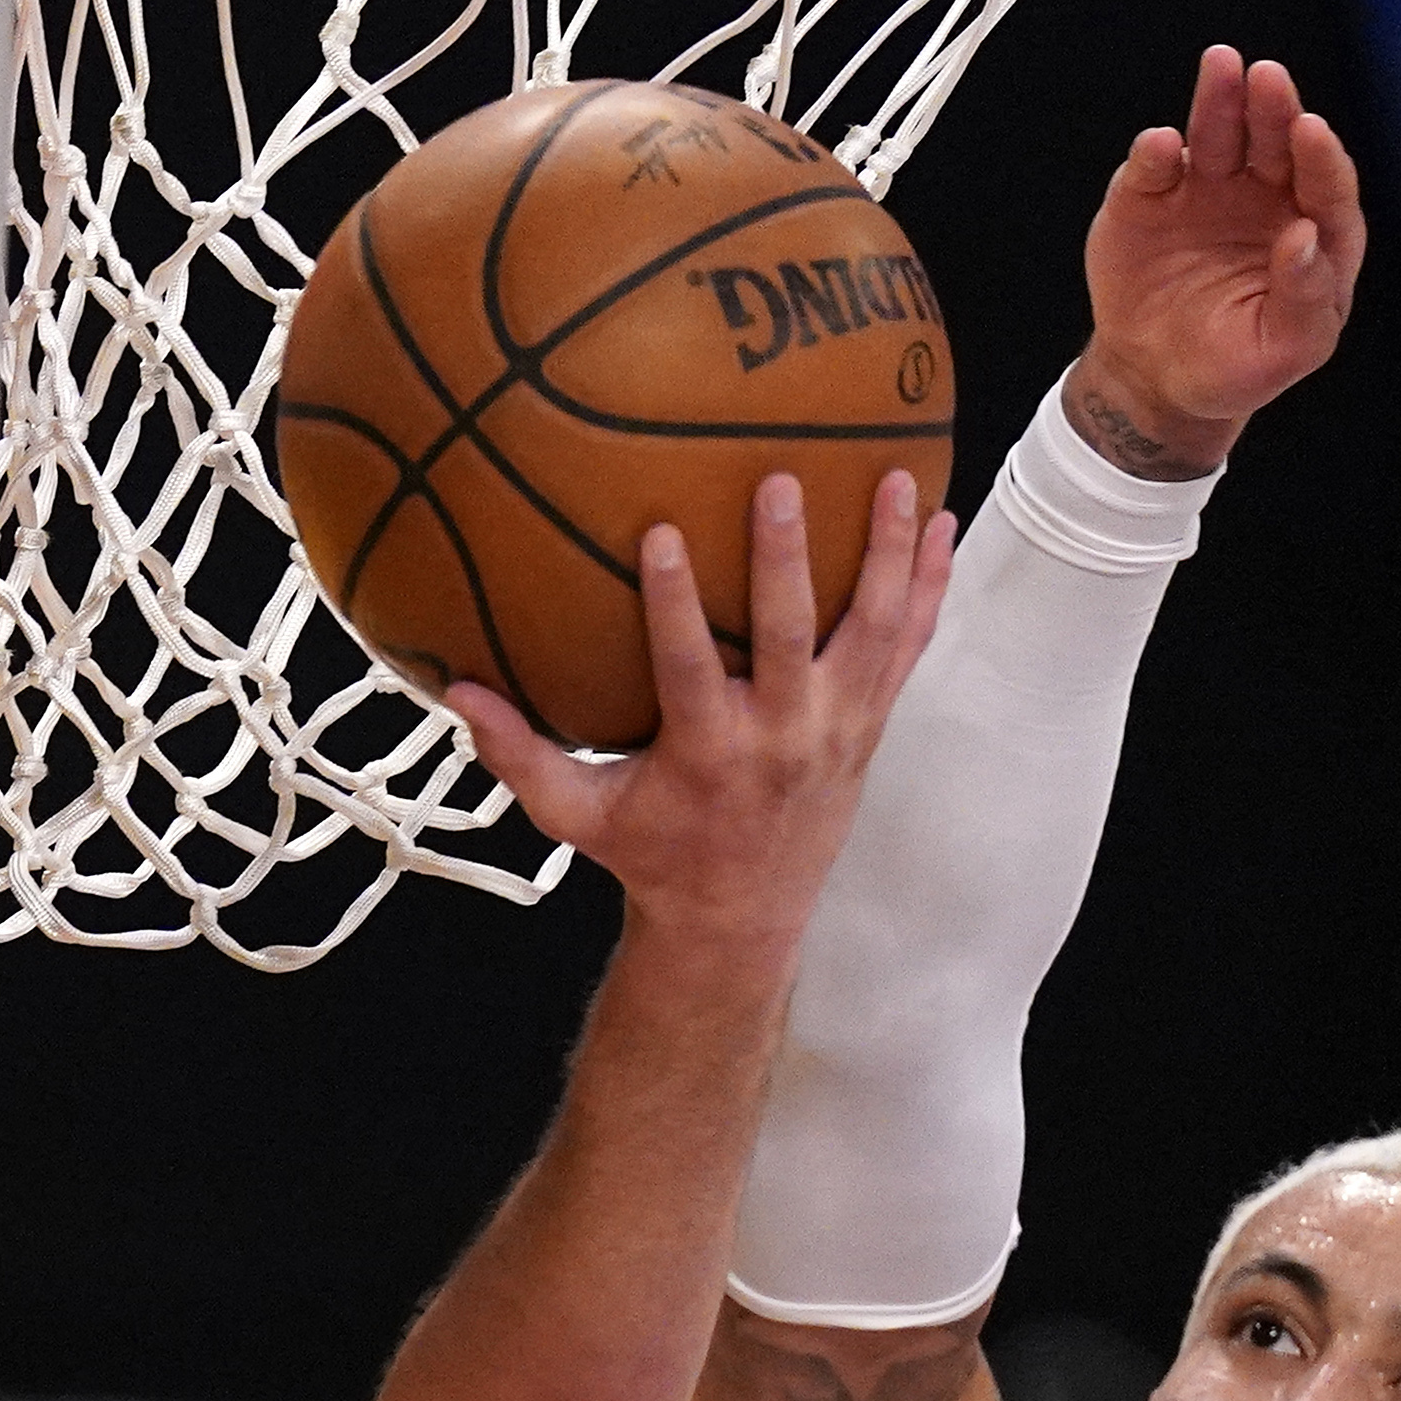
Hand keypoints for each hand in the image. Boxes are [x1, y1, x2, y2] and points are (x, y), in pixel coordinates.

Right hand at [453, 468, 953, 966]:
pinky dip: (930, 589)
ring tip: (902, 481)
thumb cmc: (654, 856)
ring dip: (889, 557)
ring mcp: (836, 729)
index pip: (689, 668)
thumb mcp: (579, 819)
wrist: (743, 920)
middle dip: (788, 561)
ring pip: (873, 632)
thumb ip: (519, 758)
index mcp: (707, 753)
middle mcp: (781, 737)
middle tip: (783, 484)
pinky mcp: (870, 724)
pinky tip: (946, 527)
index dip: (677, 603)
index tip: (664, 533)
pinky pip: (910, 648)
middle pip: (790, 637)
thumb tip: (454, 691)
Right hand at [1067, 46, 1366, 480]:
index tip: (1310, 131)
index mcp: (1312, 232)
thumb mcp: (1282, 352)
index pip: (1326, 185)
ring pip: (1219, 133)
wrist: (1155, 380)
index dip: (1320, 157)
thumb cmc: (1234, 367)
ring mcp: (1205, 190)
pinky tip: (1160, 146)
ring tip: (1221, 65)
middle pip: (1276, 141)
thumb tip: (1305, 236)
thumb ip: (1304, 299)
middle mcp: (1264, 197)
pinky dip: (1155, 154)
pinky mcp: (1150, 195)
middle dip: (1274, 108)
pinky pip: (1153, 166)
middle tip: (1268, 77)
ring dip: (1220, 99)